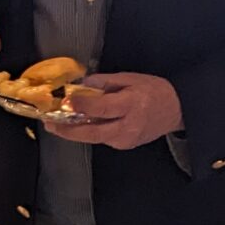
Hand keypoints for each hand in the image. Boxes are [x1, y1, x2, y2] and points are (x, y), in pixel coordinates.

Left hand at [55, 72, 182, 150]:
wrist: (176, 110)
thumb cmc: (153, 91)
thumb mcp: (130, 79)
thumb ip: (104, 83)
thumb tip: (81, 85)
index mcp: (131, 105)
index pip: (101, 108)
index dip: (81, 106)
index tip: (64, 102)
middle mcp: (128, 126)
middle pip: (92, 132)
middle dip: (67, 130)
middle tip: (49, 124)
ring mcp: (126, 139)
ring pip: (94, 138)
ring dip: (74, 132)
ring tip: (56, 124)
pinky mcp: (125, 145)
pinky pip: (102, 138)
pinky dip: (89, 131)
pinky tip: (79, 125)